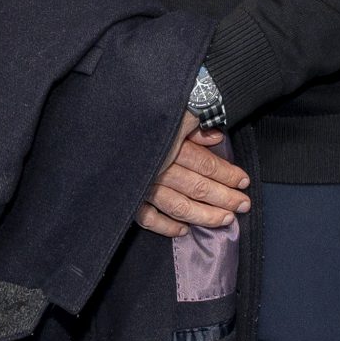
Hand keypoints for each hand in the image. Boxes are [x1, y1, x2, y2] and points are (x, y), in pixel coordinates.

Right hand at [135, 116, 252, 238]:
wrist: (94, 124)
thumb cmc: (140, 115)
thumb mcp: (172, 110)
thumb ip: (193, 124)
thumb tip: (216, 137)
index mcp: (169, 145)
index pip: (205, 164)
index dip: (227, 174)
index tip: (244, 181)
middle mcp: (157, 168)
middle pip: (198, 187)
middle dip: (224, 197)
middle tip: (243, 205)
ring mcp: (142, 186)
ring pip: (179, 206)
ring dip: (205, 215)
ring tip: (225, 220)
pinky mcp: (127, 199)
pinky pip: (148, 219)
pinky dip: (167, 227)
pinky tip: (184, 230)